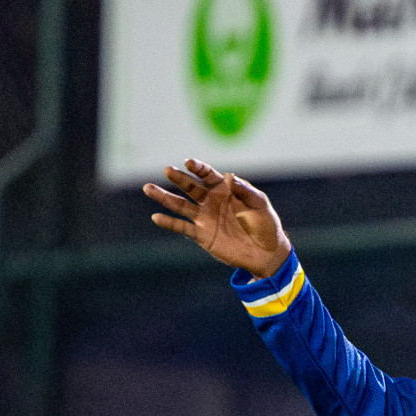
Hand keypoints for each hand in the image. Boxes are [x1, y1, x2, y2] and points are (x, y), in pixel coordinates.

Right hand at [143, 158, 292, 279]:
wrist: (267, 253)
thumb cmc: (266, 225)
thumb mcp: (260, 205)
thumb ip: (246, 191)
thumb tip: (230, 176)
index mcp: (225, 190)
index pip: (208, 175)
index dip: (199, 168)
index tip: (189, 163)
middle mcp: (211, 202)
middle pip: (191, 187)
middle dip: (180, 178)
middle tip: (168, 170)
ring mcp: (205, 218)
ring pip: (180, 205)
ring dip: (164, 197)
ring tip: (148, 188)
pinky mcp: (202, 235)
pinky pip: (183, 228)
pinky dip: (170, 223)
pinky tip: (156, 217)